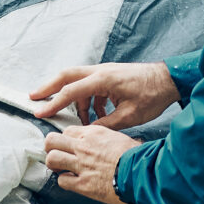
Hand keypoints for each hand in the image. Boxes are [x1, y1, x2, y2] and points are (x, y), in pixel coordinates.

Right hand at [28, 61, 178, 129]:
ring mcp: (105, 72)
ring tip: (76, 121)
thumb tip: (89, 132)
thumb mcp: (129, 116)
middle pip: (66, 76)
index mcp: (103, 79)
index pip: (71, 91)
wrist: (169, 80)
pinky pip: (91, 87)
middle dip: (49, 87)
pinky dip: (88, 101)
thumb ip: (106, 124)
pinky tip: (96, 116)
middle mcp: (101, 71)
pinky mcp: (110, 76)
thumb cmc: (153, 95)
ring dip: (74, 101)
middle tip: (34, 98)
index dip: (53, 103)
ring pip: (78, 82)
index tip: (39, 111)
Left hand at [41, 124, 135, 203]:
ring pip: (52, 159)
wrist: (141, 173)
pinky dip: (64, 182)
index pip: (68, 131)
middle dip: (51, 148)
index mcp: (94, 134)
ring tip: (60, 169)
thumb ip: (108, 138)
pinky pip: (62, 181)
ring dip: (53, 164)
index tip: (68, 145)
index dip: (65, 139)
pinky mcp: (83, 184)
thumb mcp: (121, 138)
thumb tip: (111, 141)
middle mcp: (84, 147)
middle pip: (52, 141)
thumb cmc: (136, 156)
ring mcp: (81, 165)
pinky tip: (72, 182)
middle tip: (56, 155)